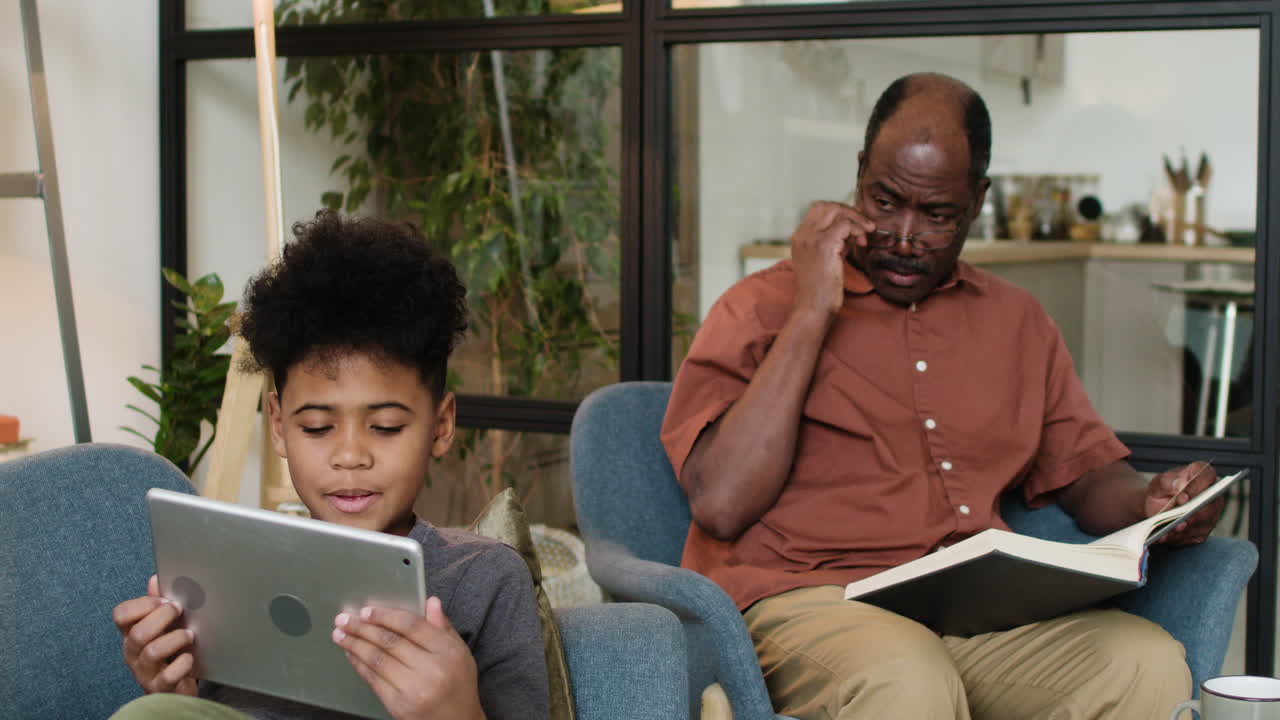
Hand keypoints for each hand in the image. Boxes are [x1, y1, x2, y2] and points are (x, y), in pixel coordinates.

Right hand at [111, 575, 196, 694]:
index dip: (142, 604)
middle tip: (180, 611)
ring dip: (175, 638)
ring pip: (152, 652)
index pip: (121, 614)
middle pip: (138, 632)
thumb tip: (155, 579)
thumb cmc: (169, 652)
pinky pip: (168, 676)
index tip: (164, 600)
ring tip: (190, 635)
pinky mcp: (160, 688)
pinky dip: (182, 664)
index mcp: (131, 633)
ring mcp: (145, 671)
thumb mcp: (163, 625)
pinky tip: (189, 658)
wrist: (175, 687)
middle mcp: (133, 652)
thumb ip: (158, 604)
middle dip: (163, 617)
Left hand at [333, 597, 484, 719]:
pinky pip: (373, 680)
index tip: (366, 610)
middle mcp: (431, 670)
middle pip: (390, 642)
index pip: (412, 626)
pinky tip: (351, 654)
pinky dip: (359, 664)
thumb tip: (430, 602)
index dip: (386, 616)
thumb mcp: (459, 652)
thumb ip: (443, 627)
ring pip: (377, 660)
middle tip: (344, 619)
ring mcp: (413, 689)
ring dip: (355, 645)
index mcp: (448, 652)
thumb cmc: (458, 685)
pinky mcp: (398, 705)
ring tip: (340, 634)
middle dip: (362, 628)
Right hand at [789, 201, 874, 320]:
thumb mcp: (825, 259)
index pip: (819, 209)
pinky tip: (862, 243)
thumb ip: (835, 242)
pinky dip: (858, 230)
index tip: (854, 225)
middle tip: (864, 226)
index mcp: (799, 237)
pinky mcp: (824, 245)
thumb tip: (852, 230)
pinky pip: (846, 225)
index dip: (839, 212)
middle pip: (827, 205)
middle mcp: (802, 234)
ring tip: (866, 235)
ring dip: (856, 219)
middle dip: (849, 211)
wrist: (813, 308)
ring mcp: (811, 238)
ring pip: (837, 211)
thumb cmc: (821, 289)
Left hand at [1143, 461, 1223, 545]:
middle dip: (1192, 515)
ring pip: (1201, 523)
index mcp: (1203, 475)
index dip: (1196, 487)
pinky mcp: (1204, 531)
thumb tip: (1179, 486)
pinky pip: (1193, 536)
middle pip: (1209, 506)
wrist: (1156, 504)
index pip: (1207, 476)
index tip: (1182, 497)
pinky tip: (1165, 537)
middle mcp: (1213, 495)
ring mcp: (1212, 514)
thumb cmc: (1162, 489)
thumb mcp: (1159, 482)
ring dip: (1184, 529)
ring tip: (1168, 531)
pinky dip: (1178, 537)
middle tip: (1179, 522)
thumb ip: (1167, 481)